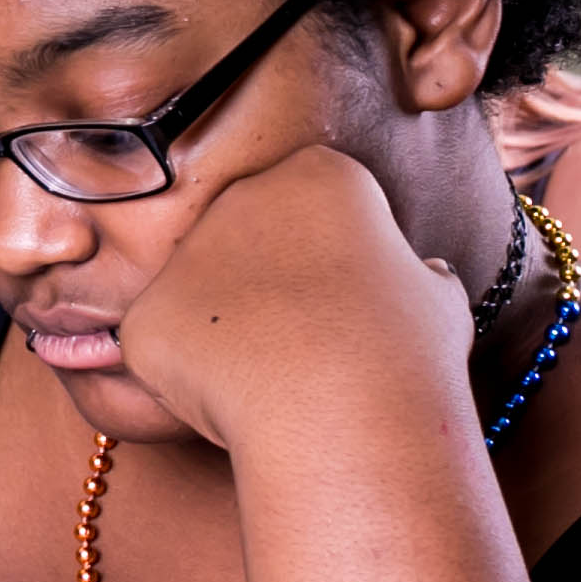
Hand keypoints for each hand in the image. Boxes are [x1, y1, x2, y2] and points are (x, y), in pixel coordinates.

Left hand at [110, 144, 459, 449]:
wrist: (339, 405)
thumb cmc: (404, 350)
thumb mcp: (437, 300)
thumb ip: (416, 276)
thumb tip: (424, 277)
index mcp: (318, 176)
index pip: (314, 200)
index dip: (333, 254)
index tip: (350, 295)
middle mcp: (239, 198)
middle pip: (247, 239)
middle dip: (269, 285)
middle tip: (308, 337)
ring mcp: (182, 255)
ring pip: (202, 295)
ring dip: (228, 331)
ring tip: (274, 373)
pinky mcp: (143, 314)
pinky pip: (164, 345)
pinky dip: (190, 375)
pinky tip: (230, 396)